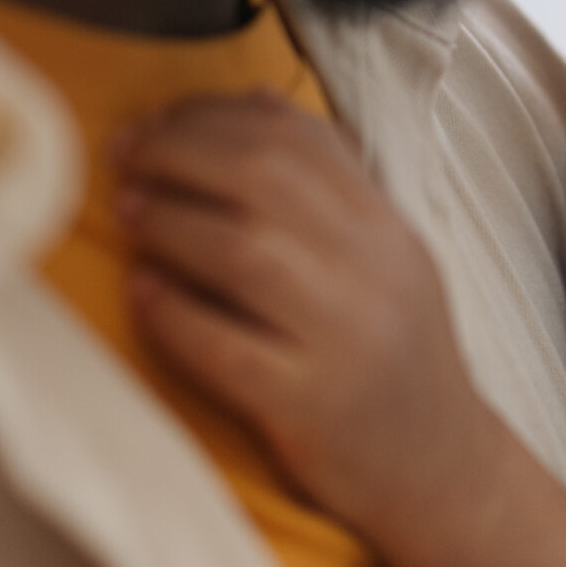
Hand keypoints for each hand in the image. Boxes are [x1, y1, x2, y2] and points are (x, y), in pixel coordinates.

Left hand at [114, 91, 493, 532]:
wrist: (441, 468)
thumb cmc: (393, 354)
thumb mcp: (383, 254)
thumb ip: (328, 184)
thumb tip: (254, 99)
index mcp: (384, 226)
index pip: (298, 138)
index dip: (213, 116)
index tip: (154, 121)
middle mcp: (373, 270)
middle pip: (265, 179)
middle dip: (178, 155)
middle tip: (124, 157)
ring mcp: (345, 338)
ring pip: (246, 255)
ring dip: (171, 224)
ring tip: (127, 213)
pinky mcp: (313, 405)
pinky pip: (230, 351)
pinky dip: (176, 317)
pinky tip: (143, 295)